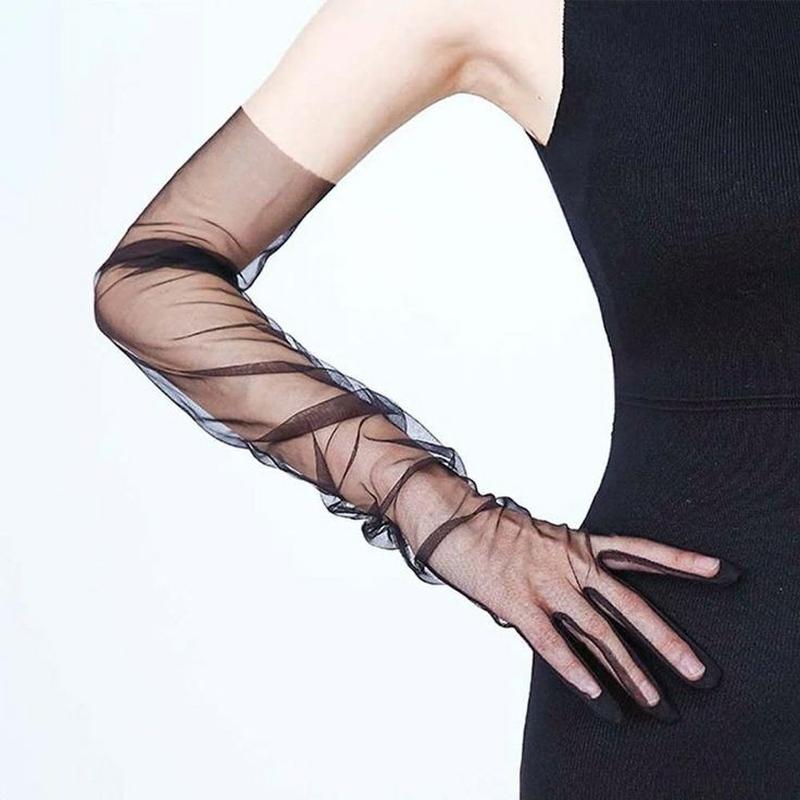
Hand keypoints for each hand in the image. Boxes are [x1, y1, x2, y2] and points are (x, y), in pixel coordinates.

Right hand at [408, 487, 741, 724]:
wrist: (449, 516)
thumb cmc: (491, 528)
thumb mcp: (540, 537)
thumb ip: (565, 565)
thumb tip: (578, 599)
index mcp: (578, 543)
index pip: (640, 551)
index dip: (681, 561)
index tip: (721, 571)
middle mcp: (570, 562)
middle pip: (629, 604)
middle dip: (666, 640)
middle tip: (699, 671)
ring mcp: (545, 583)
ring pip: (598, 632)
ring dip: (629, 671)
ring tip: (657, 702)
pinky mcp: (517, 602)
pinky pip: (553, 645)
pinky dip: (578, 674)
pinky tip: (600, 700)